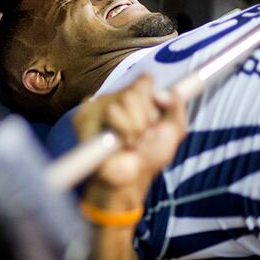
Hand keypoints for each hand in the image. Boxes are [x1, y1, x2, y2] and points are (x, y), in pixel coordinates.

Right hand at [73, 74, 186, 210]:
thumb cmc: (149, 155)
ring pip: (123, 100)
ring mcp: (98, 108)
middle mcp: (114, 99)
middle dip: (146, 118)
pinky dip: (123, 131)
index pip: (144, 80)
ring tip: (132, 142)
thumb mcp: (174, 129)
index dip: (155, 100)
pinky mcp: (84, 119)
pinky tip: (121, 144)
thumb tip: (159, 92)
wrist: (132, 179)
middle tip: (143, 135)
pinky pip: (111, 112)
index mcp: (134, 96)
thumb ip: (175, 104)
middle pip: (135, 91)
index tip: (156, 119)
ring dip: (135, 127)